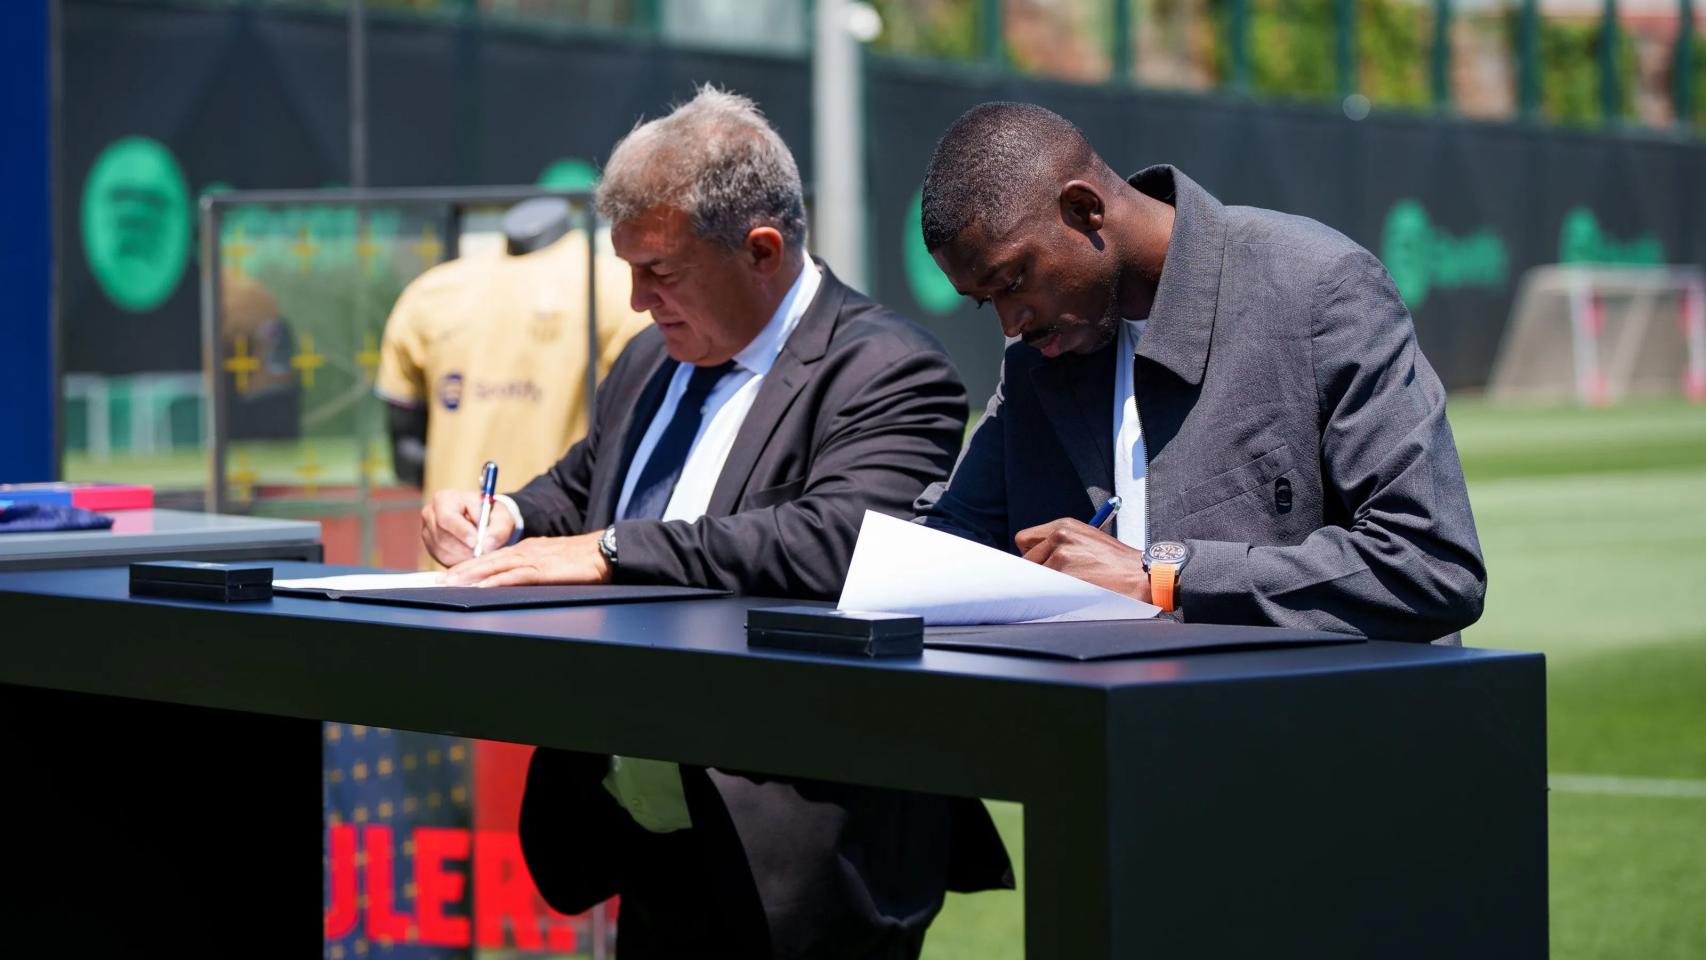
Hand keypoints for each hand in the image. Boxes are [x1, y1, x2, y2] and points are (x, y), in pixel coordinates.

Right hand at [421, 489, 515, 566]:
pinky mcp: (430, 547)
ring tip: (481, 554)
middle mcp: (430, 514)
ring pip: (443, 550)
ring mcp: (427, 531)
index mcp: (444, 499)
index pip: (447, 518)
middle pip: (443, 537)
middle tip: (483, 553)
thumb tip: (487, 545)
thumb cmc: (492, 515)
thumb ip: (499, 530)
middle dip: (465, 548)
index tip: (477, 543)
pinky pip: (442, 559)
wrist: (485, 522)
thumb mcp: (502, 518)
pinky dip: (459, 562)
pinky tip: (471, 557)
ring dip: (464, 556)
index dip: (462, 532)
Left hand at [443, 532, 610, 586]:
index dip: (473, 565)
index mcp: (529, 548)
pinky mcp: (541, 571)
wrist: (604, 551)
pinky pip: (512, 576)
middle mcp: (526, 551)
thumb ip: (538, 566)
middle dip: (463, 570)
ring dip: (471, 575)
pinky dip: (493, 582)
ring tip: (452, 583)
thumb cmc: (585, 559)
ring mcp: (532, 560)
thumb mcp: (556, 560)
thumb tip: (524, 576)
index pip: (495, 556)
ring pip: (495, 567)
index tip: (456, 573)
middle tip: (442, 580)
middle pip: (488, 560)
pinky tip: (481, 588)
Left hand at [1014, 518, 1151, 602]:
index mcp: (1064, 526)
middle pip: (1025, 561)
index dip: (1032, 557)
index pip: (1025, 540)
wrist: (1145, 575)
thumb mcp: (1088, 540)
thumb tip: (1036, 561)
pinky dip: (1052, 598)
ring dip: (1046, 587)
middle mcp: (1060, 537)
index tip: (1039, 567)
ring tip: (1069, 590)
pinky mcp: (1064, 577)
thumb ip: (1060, 544)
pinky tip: (1069, 598)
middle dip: (1037, 574)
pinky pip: (1043, 592)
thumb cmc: (1118, 563)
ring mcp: (1061, 557)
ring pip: (1033, 579)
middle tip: (1058, 583)